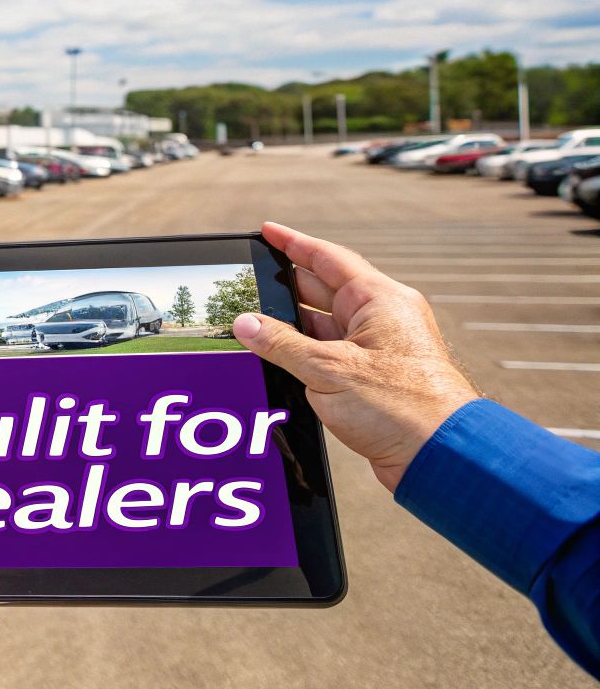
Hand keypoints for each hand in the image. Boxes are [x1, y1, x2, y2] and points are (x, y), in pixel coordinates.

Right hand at [233, 221, 479, 492]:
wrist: (440, 456)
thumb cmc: (402, 407)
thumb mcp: (328, 370)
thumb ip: (281, 344)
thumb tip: (247, 324)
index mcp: (381, 300)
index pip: (329, 258)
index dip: (294, 243)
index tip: (268, 232)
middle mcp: (383, 318)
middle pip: (323, 291)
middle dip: (285, 288)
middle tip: (249, 283)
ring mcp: (379, 349)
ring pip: (324, 325)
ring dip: (292, 327)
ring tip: (254, 325)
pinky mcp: (375, 378)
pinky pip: (330, 353)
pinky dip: (304, 353)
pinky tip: (280, 359)